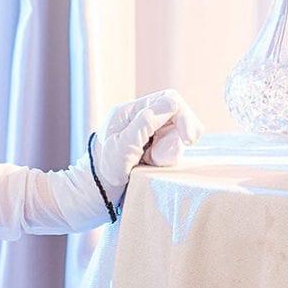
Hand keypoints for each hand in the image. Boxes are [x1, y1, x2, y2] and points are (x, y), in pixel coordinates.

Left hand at [93, 88, 202, 205]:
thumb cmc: (105, 168)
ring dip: (169, 150)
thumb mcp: (121, 147)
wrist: (98, 188)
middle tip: (164, 156)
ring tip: (148, 161)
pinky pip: (174, 147)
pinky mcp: (156, 145)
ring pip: (178, 134)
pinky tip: (152, 164)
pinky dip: (167, 157)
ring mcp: (151, 131)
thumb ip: (145, 124)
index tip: (189, 140)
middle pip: (179, 115)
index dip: (184, 117)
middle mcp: (142, 117)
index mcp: (131, 110)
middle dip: (179, 136)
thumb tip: (172, 103)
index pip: (169, 100)